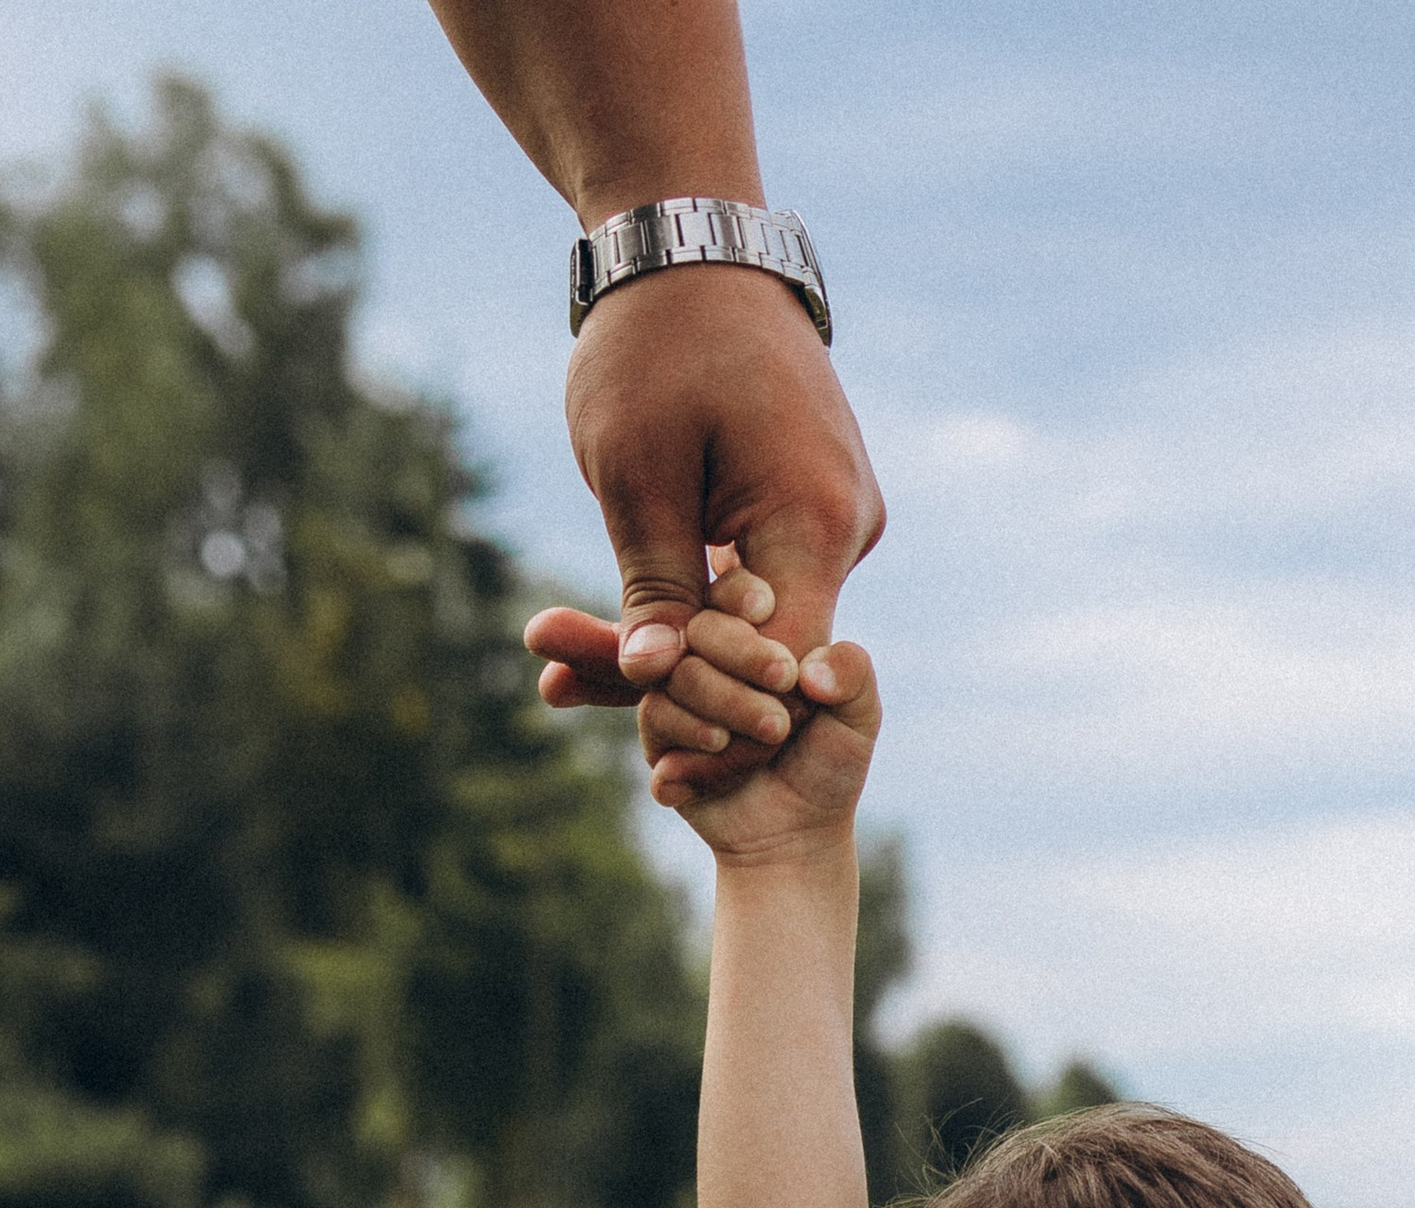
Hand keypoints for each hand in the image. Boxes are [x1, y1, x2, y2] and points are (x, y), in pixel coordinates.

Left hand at [522, 261, 882, 794]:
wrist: (696, 240)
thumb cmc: (658, 341)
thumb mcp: (634, 471)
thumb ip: (652, 584)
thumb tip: (650, 681)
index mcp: (818, 522)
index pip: (779, 667)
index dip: (717, 717)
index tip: (651, 759)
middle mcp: (849, 526)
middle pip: (773, 649)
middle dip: (684, 689)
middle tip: (572, 704)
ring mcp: (840, 513)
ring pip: (763, 615)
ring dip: (682, 644)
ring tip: (566, 672)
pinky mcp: (817, 501)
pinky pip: (761, 572)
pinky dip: (699, 596)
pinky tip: (625, 621)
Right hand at [651, 595, 878, 861]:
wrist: (796, 835)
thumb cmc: (827, 765)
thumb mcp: (857, 718)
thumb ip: (853, 674)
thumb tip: (812, 668)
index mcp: (750, 635)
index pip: (730, 591)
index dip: (740, 595)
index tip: (767, 612)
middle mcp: (706, 658)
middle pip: (698, 627)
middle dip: (740, 653)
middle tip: (783, 684)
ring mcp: (676, 697)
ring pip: (675, 675)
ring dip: (724, 704)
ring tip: (768, 736)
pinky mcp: (659, 741)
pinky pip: (657, 724)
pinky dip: (692, 745)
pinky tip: (721, 761)